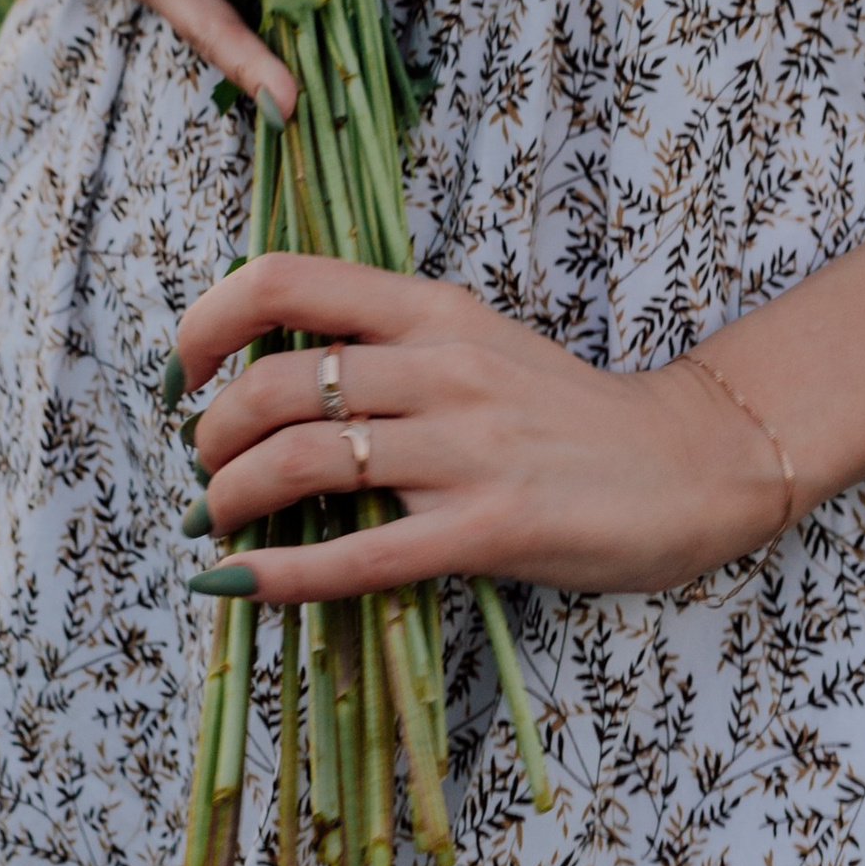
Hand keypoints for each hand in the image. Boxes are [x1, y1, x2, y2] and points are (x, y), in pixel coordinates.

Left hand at [174, 253, 789, 599]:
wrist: (684, 461)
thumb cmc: (563, 410)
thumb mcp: (473, 342)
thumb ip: (385, 342)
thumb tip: (266, 364)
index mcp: (431, 306)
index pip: (283, 280)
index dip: (206, 322)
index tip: (180, 372)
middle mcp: (440, 365)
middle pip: (276, 383)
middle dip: (210, 434)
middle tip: (201, 468)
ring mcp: (464, 447)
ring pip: (305, 461)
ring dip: (230, 497)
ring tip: (214, 521)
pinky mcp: (487, 528)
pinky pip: (359, 553)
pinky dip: (280, 573)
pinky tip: (235, 585)